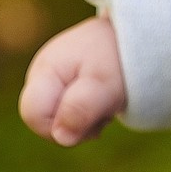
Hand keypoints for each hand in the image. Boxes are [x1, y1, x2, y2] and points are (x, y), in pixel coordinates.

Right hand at [18, 15, 127, 144]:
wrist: (138, 33)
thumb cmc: (120, 56)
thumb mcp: (105, 82)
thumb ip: (82, 108)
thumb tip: (61, 138)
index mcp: (45, 70)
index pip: (33, 115)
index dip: (58, 126)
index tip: (91, 117)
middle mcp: (42, 76)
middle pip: (45, 122)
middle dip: (76, 126)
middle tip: (106, 109)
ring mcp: (53, 82)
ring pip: (60, 123)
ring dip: (87, 122)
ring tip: (109, 101)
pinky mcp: (66, 88)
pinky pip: (71, 116)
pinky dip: (91, 116)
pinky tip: (107, 102)